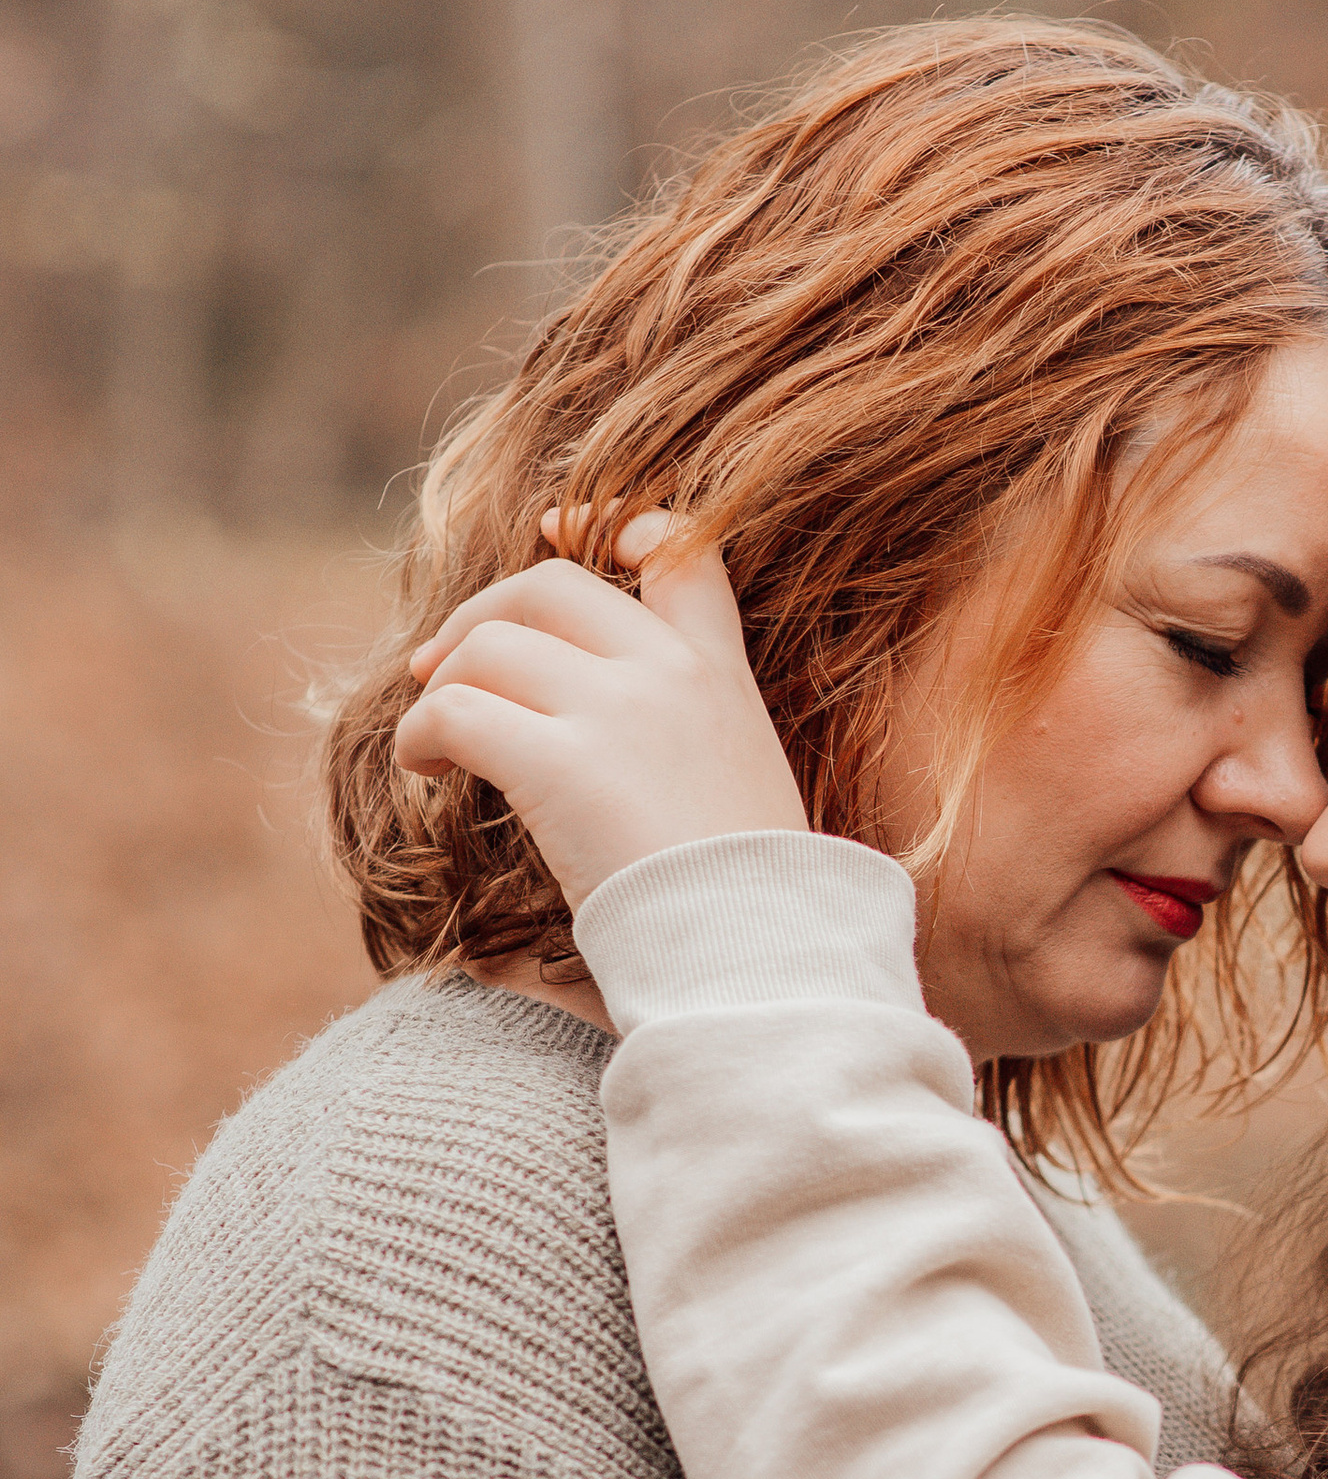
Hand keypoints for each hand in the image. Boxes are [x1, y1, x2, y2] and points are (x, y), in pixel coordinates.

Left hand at [395, 510, 807, 914]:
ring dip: (442, 687)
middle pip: (548, 586)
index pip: (682, 555)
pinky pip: (454, 713)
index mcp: (721, 675)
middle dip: (481, 615)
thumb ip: (690, 736)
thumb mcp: (746, 785)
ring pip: (488, 646)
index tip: (554, 526)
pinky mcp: (557, 764)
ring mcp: (614, 712)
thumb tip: (602, 738)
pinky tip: (424, 769)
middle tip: (444, 665)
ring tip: (432, 742)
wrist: (755, 953)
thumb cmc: (748, 899)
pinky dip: (421, 733)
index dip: (615, 525)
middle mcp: (668, 673)